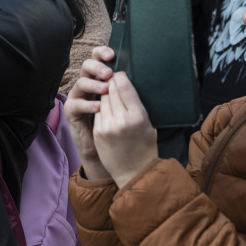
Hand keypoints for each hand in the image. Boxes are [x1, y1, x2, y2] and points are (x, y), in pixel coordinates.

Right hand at [65, 46, 116, 179]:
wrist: (107, 147)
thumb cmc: (120, 123)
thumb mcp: (125, 102)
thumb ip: (126, 87)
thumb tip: (136, 73)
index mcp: (100, 77)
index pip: (98, 58)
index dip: (102, 53)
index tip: (112, 55)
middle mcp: (88, 83)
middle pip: (87, 65)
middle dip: (97, 67)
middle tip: (108, 73)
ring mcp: (78, 96)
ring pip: (80, 82)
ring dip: (93, 84)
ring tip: (105, 89)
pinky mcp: (72, 111)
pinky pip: (76, 104)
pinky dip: (87, 104)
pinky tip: (98, 107)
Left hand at [93, 72, 158, 187]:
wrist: (134, 172)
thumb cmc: (145, 145)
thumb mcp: (148, 122)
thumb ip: (137, 104)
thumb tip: (126, 84)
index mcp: (138, 116)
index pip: (124, 86)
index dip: (120, 76)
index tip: (120, 73)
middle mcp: (121, 120)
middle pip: (111, 89)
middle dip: (111, 82)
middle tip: (112, 77)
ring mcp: (108, 126)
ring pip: (102, 99)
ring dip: (105, 93)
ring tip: (109, 92)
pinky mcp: (98, 132)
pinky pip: (97, 111)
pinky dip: (101, 106)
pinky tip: (106, 107)